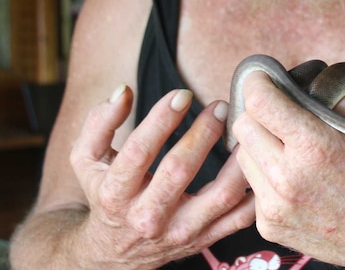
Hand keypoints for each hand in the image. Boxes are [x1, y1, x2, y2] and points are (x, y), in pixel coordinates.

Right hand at [69, 86, 254, 268]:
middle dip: (203, 132)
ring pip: (220, 196)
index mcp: (115, 193)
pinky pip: (240, 218)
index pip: (139, 151)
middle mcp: (147, 216)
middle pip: (180, 170)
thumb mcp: (87, 159)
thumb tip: (122, 91)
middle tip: (220, 106)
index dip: (161, 119)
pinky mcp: (204, 240)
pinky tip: (257, 163)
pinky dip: (254, 191)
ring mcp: (179, 232)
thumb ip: (100, 122)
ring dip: (237, 160)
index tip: (182, 94)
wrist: (113, 253)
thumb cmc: (104, 194)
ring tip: (245, 130)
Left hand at [232, 71, 344, 268]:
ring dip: (261, 145)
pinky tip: (294, 179)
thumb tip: (303, 82)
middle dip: (259, 113)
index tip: (263, 78)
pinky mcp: (269, 225)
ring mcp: (275, 206)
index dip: (259, 83)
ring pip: (243, 155)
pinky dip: (267, 176)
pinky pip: (254, 186)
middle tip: (278, 113)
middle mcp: (289, 178)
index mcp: (316, 146)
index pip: (260, 102)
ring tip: (290, 149)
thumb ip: (336, 94)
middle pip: (244, 125)